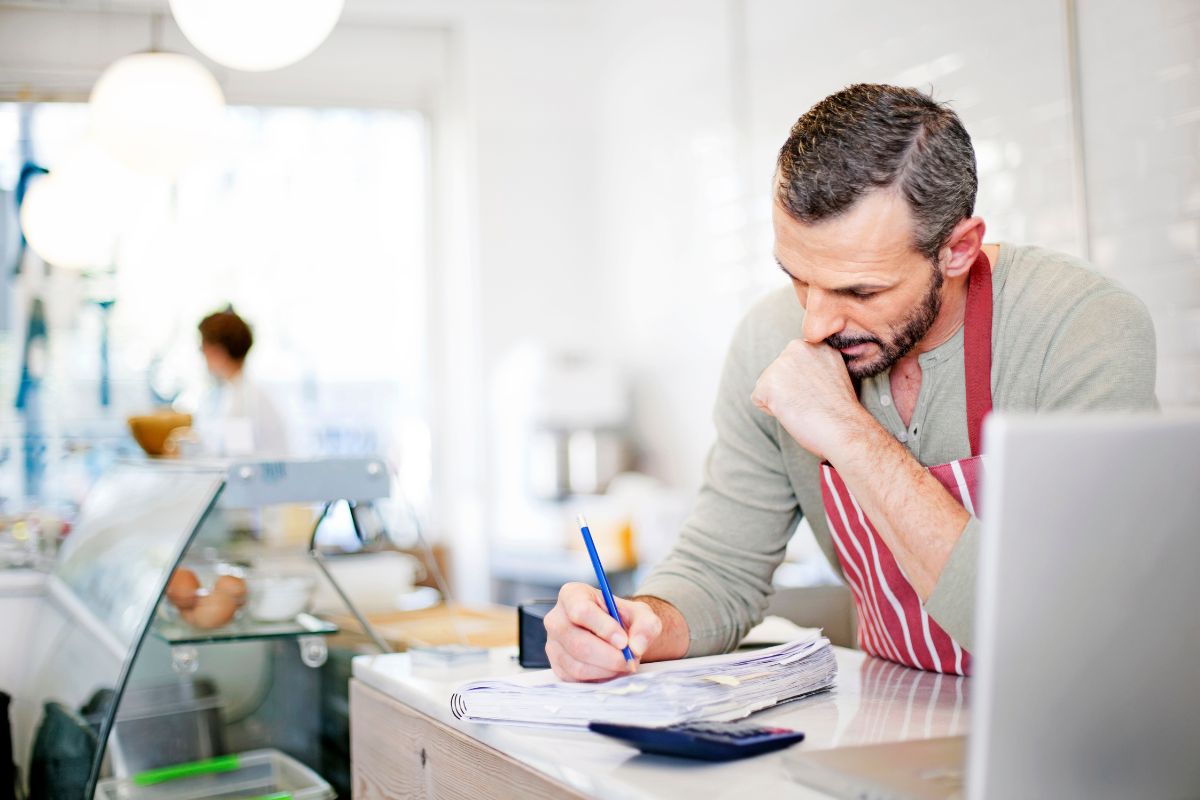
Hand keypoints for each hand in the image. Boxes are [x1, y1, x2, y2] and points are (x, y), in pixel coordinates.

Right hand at [543, 582, 662, 681]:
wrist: (616, 635)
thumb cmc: (623, 619)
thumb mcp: (641, 614)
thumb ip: (645, 625)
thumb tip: (636, 647)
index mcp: (572, 595)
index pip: (581, 611)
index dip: (604, 628)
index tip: (624, 641)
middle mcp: (556, 619)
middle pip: (578, 643)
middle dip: (609, 656)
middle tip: (630, 659)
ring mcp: (553, 644)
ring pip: (577, 665)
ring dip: (607, 670)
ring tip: (623, 663)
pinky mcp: (557, 666)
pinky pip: (577, 679)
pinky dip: (599, 678)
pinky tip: (611, 669)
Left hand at [751, 339, 866, 459]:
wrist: (845, 429)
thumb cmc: (842, 410)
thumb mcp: (834, 372)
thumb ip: (814, 364)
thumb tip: (798, 370)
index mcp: (814, 343)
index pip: (793, 363)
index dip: (803, 383)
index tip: (820, 392)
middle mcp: (796, 347)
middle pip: (777, 372)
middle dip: (789, 389)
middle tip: (812, 402)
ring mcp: (780, 364)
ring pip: (767, 385)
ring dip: (781, 400)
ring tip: (805, 407)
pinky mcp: (767, 383)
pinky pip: (759, 400)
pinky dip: (772, 412)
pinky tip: (793, 413)